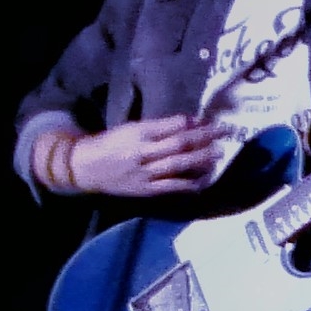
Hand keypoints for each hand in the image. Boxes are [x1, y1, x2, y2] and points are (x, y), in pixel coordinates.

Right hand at [65, 113, 224, 197]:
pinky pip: (171, 186)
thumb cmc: (112, 144)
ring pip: (177, 164)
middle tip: (225, 133)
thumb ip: (160, 127)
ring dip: (201, 159)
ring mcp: (144, 172)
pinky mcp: (146, 189)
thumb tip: (191, 122)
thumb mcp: (132, 129)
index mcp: (137, 133)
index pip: (170, 126)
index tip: (211, 120)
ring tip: (219, 153)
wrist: (85, 167)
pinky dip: (189, 183)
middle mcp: (142, 152)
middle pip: (178, 144)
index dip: (193, 123)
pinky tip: (205, 180)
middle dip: (204, 138)